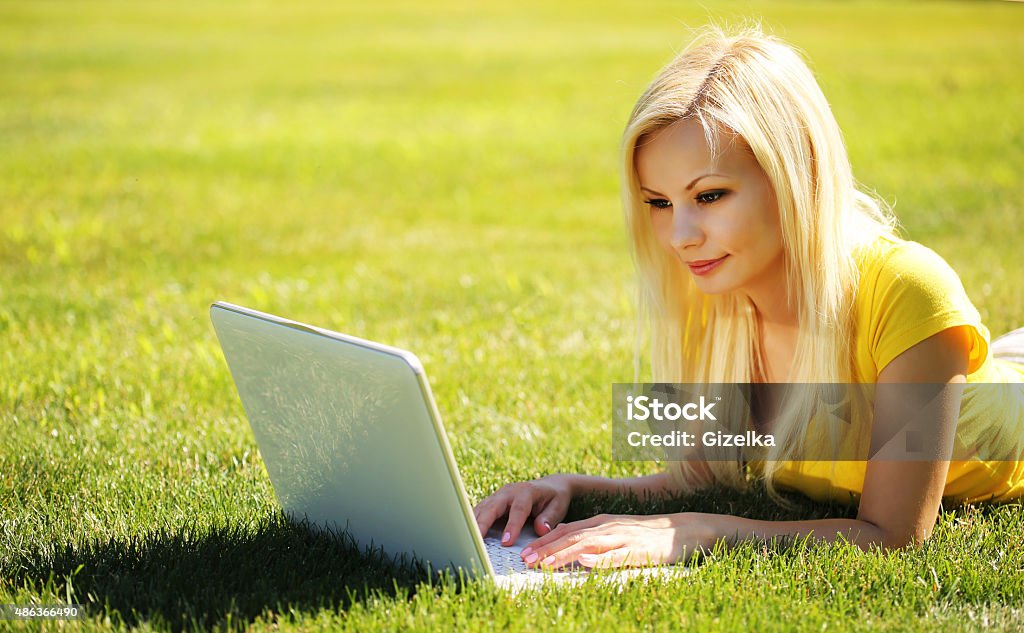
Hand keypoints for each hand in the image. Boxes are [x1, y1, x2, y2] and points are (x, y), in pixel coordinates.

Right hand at [472, 474, 573, 545]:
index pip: (518, 510)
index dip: (512, 526)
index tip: (506, 542)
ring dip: (473, 523)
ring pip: (482, 508)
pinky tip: (468, 535)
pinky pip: (481, 512)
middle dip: (482, 523)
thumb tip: (541, 530)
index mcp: (527, 492)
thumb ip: (549, 518)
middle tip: (475, 540)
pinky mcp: (493, 502)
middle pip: (492, 507)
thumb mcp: (558, 507)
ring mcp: (499, 496)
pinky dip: (473, 522)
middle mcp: (509, 492)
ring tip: (466, 540)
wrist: (551, 486)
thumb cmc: (555, 498)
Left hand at [518, 512, 715, 569]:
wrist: (684, 529)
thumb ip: (592, 535)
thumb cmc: (648, 534)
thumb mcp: (615, 530)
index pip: (566, 530)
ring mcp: (622, 537)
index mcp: (601, 522)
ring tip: (545, 564)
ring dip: (564, 554)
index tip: (523, 552)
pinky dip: (598, 559)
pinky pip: (616, 556)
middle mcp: (608, 527)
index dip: (543, 541)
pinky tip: (584, 563)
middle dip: (546, 549)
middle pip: (571, 536)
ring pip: (588, 545)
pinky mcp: (638, 550)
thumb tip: (565, 543)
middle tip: (525, 560)